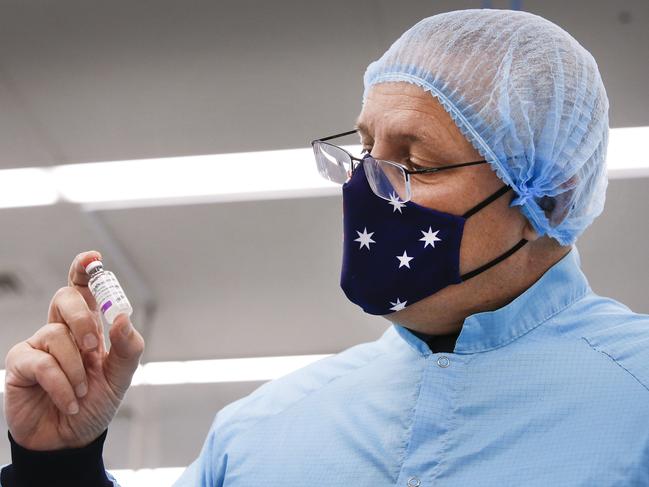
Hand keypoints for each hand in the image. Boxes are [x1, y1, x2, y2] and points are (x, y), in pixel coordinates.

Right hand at [3, 250, 144, 449]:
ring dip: (76, 369)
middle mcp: (62, 330)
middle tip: (94, 347)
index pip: (84, 290)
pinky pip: (42, 363)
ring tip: (83, 391)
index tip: (94, 258)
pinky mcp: (20, 365)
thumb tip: (121, 318)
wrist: (70, 440)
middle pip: (64, 298)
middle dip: (82, 319)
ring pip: (57, 336)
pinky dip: (62, 385)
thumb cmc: (95, 403)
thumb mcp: (120, 376)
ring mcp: (39, 346)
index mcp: (88, 327)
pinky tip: (70, 402)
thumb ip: (127, 347)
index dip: (85, 269)